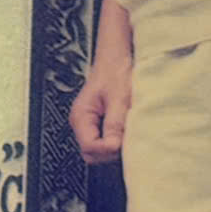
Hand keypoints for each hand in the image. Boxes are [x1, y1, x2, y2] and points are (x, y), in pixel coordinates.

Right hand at [69, 49, 134, 164]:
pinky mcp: (100, 124)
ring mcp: (91, 124)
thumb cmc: (115, 70)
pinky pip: (107, 142)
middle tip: (128, 140)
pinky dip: (118, 141)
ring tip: (130, 133)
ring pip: (100, 151)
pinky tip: (128, 132)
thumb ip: (115, 123)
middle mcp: (82, 123)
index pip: (89, 147)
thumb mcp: (119, 97)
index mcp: (81, 115)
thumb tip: (113, 146)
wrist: (117, 57)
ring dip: (116, 147)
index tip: (123, 142)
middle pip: (92, 154)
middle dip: (110, 152)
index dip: (107, 149)